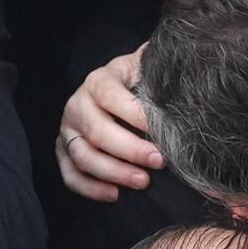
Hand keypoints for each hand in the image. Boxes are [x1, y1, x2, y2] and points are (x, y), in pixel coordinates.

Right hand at [56, 46, 164, 202]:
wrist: (113, 92)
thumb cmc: (137, 86)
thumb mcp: (145, 70)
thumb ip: (157, 64)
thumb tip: (183, 53)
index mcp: (99, 82)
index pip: (110, 95)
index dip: (134, 113)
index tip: (161, 129)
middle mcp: (78, 104)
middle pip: (97, 131)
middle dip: (130, 149)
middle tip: (160, 162)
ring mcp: (68, 130)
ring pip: (83, 155)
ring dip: (114, 171)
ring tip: (143, 181)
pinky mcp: (64, 152)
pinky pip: (70, 174)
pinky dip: (90, 188)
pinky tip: (115, 195)